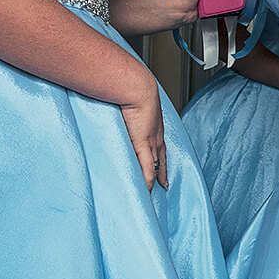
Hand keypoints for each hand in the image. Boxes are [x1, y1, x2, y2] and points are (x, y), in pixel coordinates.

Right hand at [119, 74, 167, 189]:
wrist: (135, 86)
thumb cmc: (129, 89)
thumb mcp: (130, 101)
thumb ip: (123, 108)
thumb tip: (114, 107)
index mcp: (153, 124)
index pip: (160, 145)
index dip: (161, 157)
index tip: (162, 166)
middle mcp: (156, 135)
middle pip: (162, 158)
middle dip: (163, 172)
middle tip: (165, 184)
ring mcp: (151, 141)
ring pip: (156, 165)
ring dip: (155, 179)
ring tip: (154, 192)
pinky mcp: (144, 145)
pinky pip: (148, 167)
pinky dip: (148, 179)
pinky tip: (148, 190)